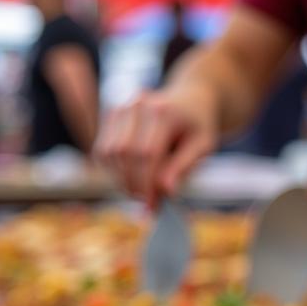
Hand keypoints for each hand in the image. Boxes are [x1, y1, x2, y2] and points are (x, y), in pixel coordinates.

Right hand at [95, 87, 217, 208]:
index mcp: (163, 111)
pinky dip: (114, 169)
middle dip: (133, 184)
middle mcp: (138, 105)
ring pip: (109, 152)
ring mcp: (122, 107)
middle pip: (124, 153)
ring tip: (141, 191)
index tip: (152, 206)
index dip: (146, 184)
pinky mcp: (111, 115)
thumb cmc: (198, 126)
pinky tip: (132, 177)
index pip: (147, 153)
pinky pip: (103, 149)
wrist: (190, 99)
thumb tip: (165, 191)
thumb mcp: (203, 146)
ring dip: (121, 179)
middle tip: (146, 203)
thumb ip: (184, 166)